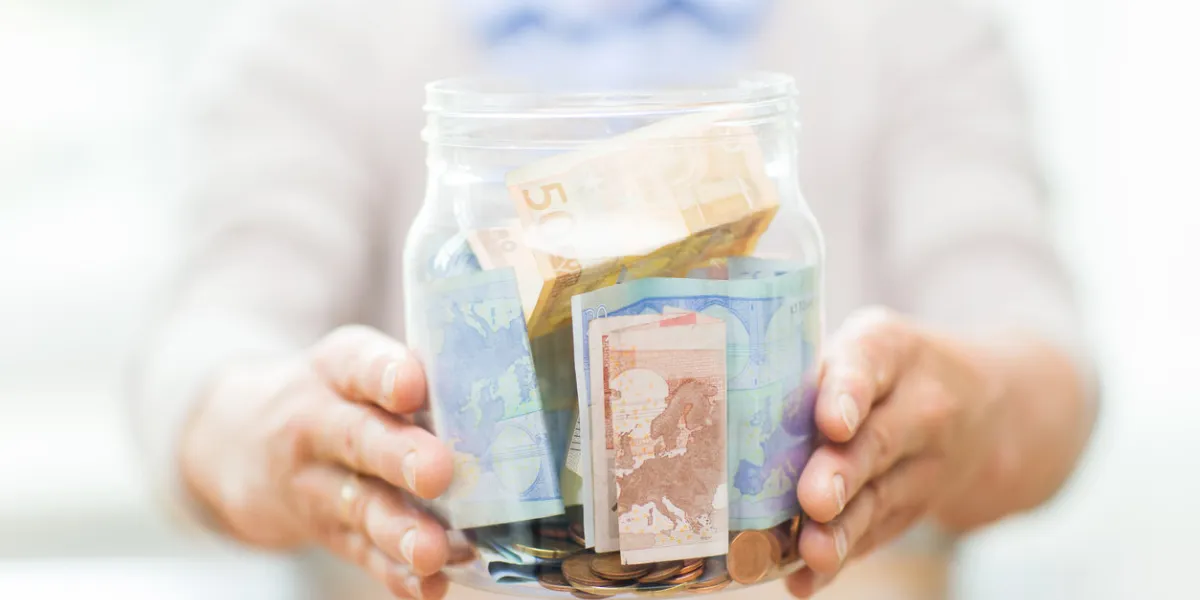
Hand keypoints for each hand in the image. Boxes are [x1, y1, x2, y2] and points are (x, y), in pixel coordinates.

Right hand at [181, 325, 455, 598]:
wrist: (235, 439)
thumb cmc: (333, 392)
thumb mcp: (352, 363)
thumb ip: (412, 373)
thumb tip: (503, 387)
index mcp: (337, 369)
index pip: (358, 364)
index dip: (384, 373)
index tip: (411, 384)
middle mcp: (319, 423)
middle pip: (359, 438)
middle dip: (399, 456)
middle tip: (438, 472)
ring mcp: (319, 483)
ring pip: (361, 505)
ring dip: (400, 530)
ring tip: (433, 550)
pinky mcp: (328, 530)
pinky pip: (362, 553)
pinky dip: (395, 573)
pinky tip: (429, 584)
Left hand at [786, 308, 1003, 596]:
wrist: (987, 407)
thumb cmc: (884, 368)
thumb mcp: (862, 345)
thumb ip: (809, 369)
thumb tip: (720, 402)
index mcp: (890, 350)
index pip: (867, 366)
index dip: (847, 395)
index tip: (832, 422)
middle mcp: (918, 407)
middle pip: (875, 443)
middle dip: (842, 474)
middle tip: (814, 500)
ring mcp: (922, 464)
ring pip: (878, 499)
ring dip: (842, 531)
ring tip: (814, 552)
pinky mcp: (912, 508)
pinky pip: (876, 535)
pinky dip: (841, 560)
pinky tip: (806, 580)